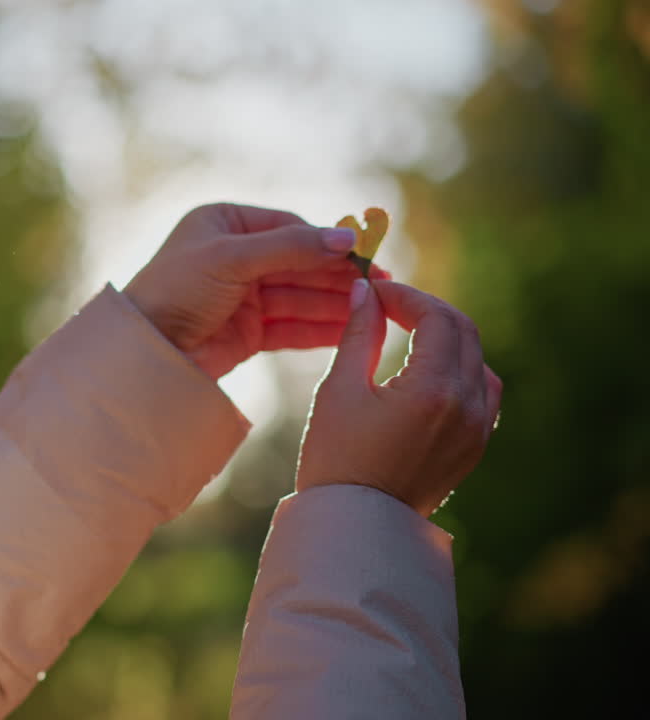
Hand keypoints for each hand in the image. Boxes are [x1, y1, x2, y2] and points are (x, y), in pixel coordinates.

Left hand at [123, 203, 387, 378]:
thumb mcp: (230, 260)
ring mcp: (241, 296)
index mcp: (223, 224)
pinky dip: (318, 329)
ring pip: (299, 297)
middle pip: (299, 264)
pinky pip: (290, 326)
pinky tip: (351, 332)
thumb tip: (346, 236)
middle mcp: (234, 257)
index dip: (328, 242)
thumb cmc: (173, 291)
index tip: (367, 254)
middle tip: (384, 286)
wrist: (143, 351)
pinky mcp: (246, 332)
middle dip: (339, 277)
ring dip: (336, 304)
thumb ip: (290, 248)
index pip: (289, 228)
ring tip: (376, 312)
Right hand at [296, 279, 502, 516]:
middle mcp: (466, 406)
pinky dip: (461, 368)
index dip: (405, 296)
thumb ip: (357, 335)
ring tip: (409, 333)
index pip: (435, 317)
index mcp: (433, 390)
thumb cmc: (335, 459)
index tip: (374, 292)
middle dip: (426, 309)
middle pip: (463, 330)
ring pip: (477, 358)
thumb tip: (364, 291)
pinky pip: (483, 390)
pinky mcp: (476, 445)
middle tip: (389, 305)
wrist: (356, 525)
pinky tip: (430, 370)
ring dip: (447, 336)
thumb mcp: (338, 391)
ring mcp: (477, 428)